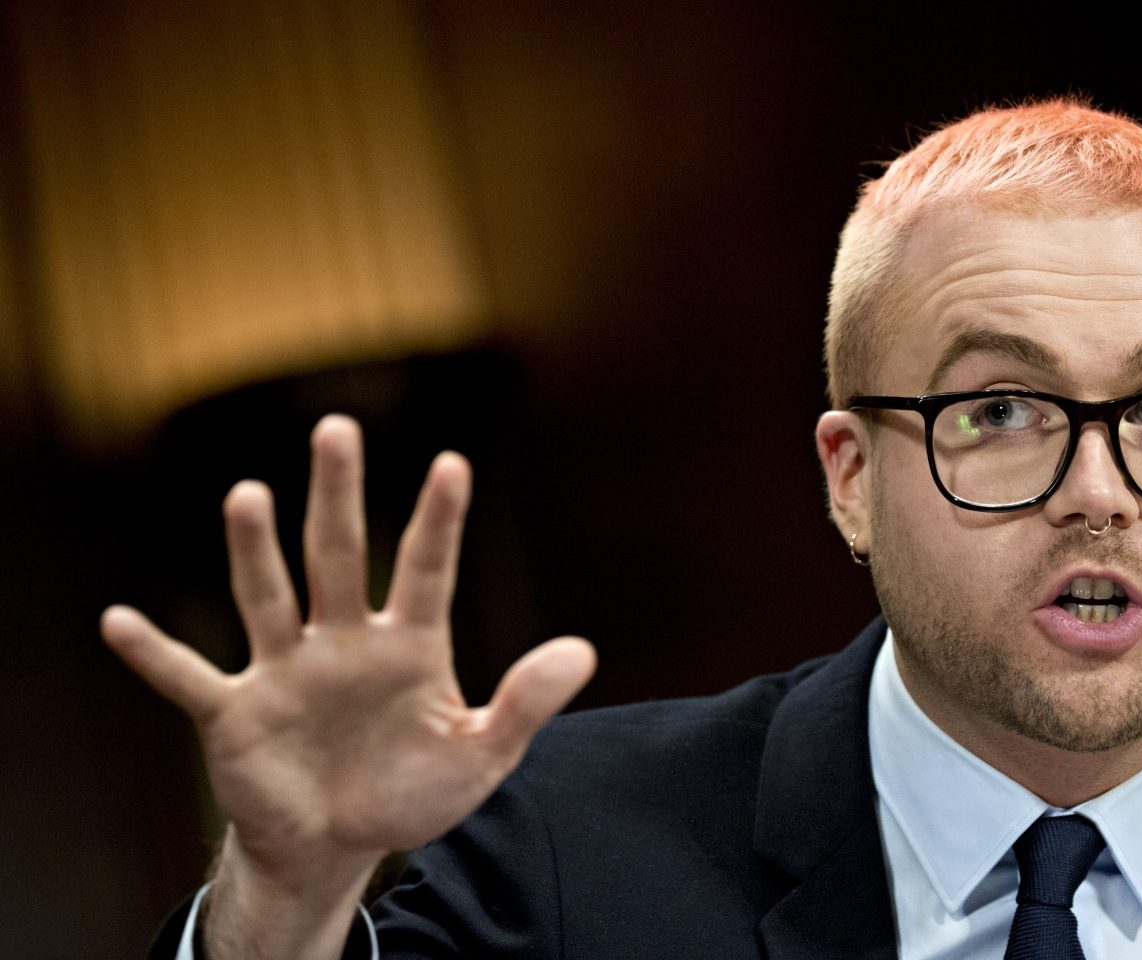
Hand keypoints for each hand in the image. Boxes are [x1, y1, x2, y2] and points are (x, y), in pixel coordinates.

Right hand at [102, 414, 594, 906]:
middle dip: (337, 495)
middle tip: (338, 428)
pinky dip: (153, 655)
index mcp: (409, 645)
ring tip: (247, 494)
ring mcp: (286, 672)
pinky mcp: (236, 713)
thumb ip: (525, 704)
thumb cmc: (410, 791)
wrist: (337, 841)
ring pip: (267, 597)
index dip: (438, 520)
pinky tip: (117, 621)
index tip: (452, 463)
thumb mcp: (481, 756)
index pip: (426, 569)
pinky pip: (188, 679)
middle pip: (337, 555)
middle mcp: (342, 641)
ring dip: (254, 550)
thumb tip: (584, 651)